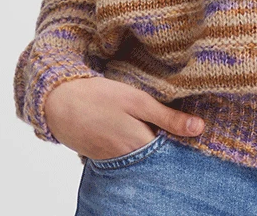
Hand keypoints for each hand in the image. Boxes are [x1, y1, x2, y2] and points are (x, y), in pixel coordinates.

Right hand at [44, 76, 204, 159]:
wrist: (58, 102)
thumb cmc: (99, 97)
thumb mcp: (137, 101)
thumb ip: (167, 117)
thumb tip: (198, 128)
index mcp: (139, 145)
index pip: (170, 153)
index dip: (184, 144)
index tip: (197, 135)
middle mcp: (127, 158)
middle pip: (156, 157)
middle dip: (169, 147)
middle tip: (182, 132)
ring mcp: (112, 159)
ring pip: (141, 156)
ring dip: (151, 146)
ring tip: (162, 130)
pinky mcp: (102, 154)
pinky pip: (125, 155)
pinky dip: (134, 146)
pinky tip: (138, 131)